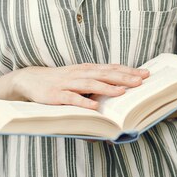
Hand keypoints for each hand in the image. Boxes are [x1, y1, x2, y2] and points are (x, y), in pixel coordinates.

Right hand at [11, 64, 149, 109]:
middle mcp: (79, 73)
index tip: (146, 74)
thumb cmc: (60, 80)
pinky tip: (94, 107)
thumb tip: (119, 87)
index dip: (128, 71)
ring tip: (122, 92)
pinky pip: (71, 99)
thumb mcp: (79, 77)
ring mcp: (67, 84)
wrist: (31, 79)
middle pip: (105, 74)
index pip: (111, 68)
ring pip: (90, 84)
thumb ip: (96, 80)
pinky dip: (83, 102)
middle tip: (141, 81)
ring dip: (107, 88)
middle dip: (124, 77)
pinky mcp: (56, 95)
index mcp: (87, 69)